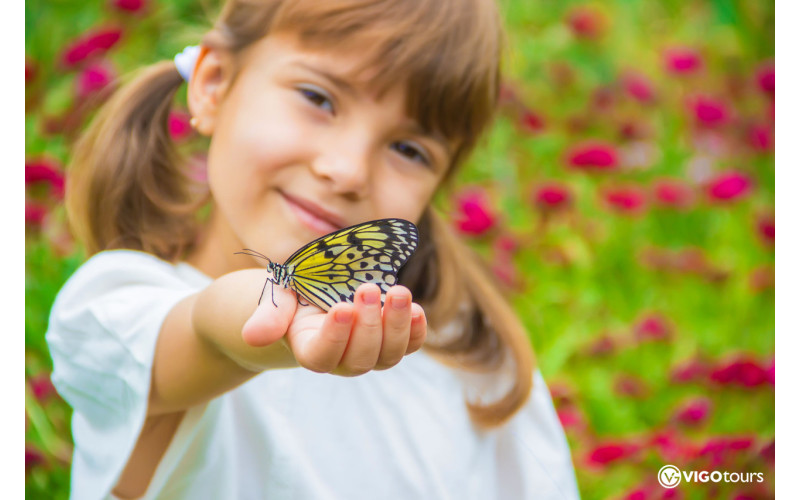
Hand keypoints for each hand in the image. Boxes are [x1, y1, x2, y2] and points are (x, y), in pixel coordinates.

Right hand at [241, 283, 426, 374]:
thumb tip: (253, 336)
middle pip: (360, 358)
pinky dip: (416, 331)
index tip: (341, 308)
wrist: (316, 294)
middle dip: (368, 325)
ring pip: (388, 355)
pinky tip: (416, 309)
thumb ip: (269, 316)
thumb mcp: (277, 296)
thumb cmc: (293, 295)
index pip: (322, 356)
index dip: (334, 337)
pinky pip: (409, 345)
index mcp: (309, 348)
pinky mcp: (392, 341)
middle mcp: (342, 358)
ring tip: (399, 292)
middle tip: (367, 289)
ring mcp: (370, 353)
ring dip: (397, 325)